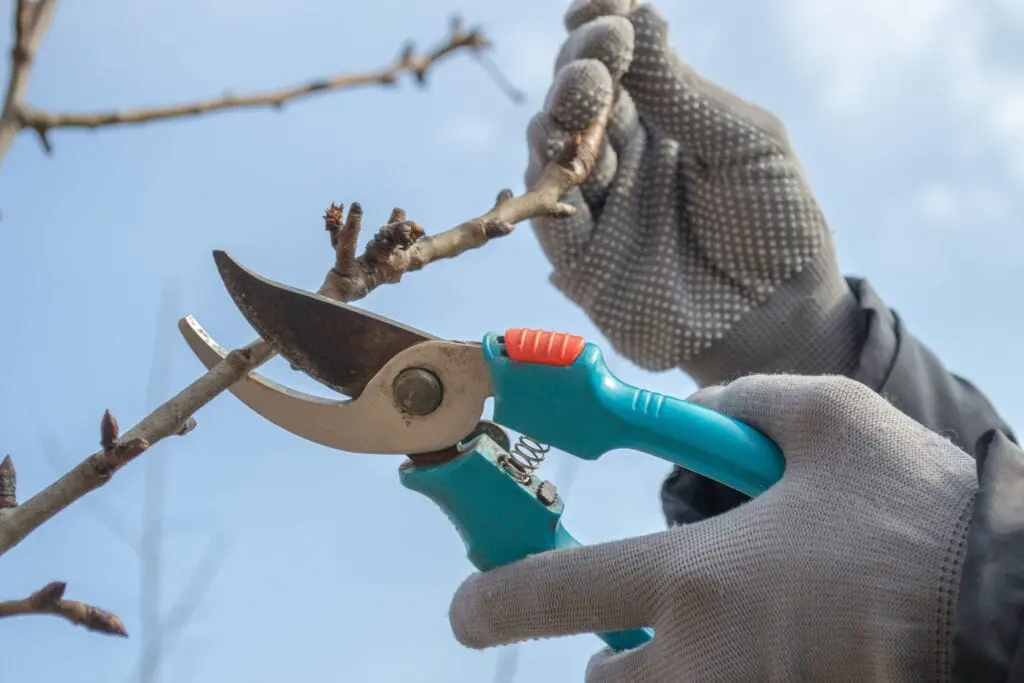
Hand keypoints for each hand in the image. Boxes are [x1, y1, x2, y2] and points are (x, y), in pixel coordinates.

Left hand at [448, 375, 976, 681]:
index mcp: (698, 576)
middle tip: (656, 624)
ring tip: (733, 638)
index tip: (466, 611)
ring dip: (670, 678)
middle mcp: (704, 659)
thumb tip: (692, 408)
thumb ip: (740, 404)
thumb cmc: (919, 514)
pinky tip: (785, 649)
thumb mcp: (830, 421)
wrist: (1013, 607)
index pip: (554, 591)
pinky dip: (730, 680)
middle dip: (614, 656)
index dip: (492, 600)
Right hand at [529, 0, 860, 385]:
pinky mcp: (581, 260)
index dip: (603, 27)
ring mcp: (598, 206)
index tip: (605, 5)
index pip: (618, 62)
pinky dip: (548, 185)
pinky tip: (564, 152)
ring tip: (589, 89)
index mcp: (662, 119)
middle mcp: (621, 155)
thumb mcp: (744, 143)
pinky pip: (548, 219)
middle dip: (582, 66)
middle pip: (577, 98)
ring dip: (562, 114)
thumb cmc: (775, 223)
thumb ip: (684, 91)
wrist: (782, 317)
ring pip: (551, 150)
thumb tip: (637, 15)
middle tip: (603, 50)